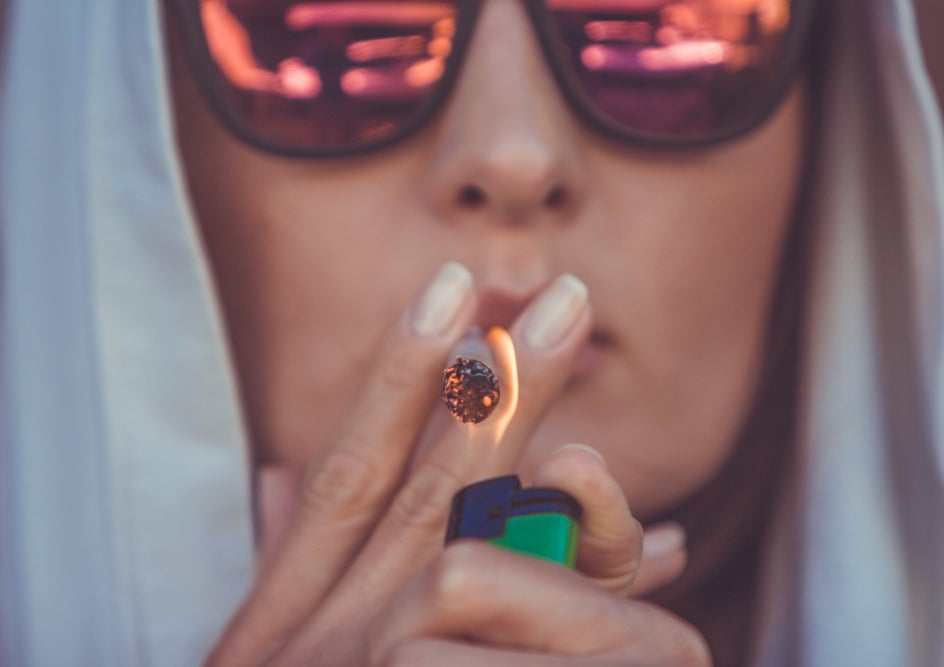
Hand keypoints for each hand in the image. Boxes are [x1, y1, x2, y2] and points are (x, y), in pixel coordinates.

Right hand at [205, 264, 699, 664]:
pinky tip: (669, 586)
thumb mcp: (273, 656)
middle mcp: (318, 633)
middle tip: (569, 297)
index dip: (394, 373)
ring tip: (668, 527)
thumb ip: (286, 561)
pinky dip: (603, 619)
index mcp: (288, 611)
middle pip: (423, 487)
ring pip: (484, 571)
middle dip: (497, 389)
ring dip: (579, 533)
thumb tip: (273, 472)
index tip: (450, 288)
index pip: (345, 467)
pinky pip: (521, 662)